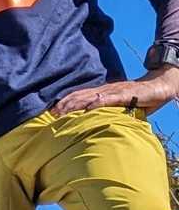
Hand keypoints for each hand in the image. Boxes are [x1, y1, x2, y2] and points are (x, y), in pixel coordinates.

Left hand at [52, 68, 178, 117]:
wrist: (158, 86)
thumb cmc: (139, 97)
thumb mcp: (121, 105)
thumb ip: (110, 111)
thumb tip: (99, 122)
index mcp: (102, 92)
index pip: (79, 96)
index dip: (65, 102)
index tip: (53, 111)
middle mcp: (104, 90)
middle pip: (79, 95)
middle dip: (64, 104)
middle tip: (51, 113)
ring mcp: (112, 91)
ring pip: (89, 97)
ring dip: (75, 104)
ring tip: (62, 111)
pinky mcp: (123, 94)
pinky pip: (108, 99)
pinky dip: (97, 103)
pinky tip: (88, 108)